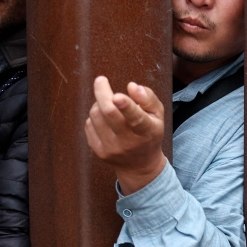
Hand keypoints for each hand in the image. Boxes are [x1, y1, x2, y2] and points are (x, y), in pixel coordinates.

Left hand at [85, 76, 165, 193]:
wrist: (140, 165)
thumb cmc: (149, 134)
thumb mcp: (158, 115)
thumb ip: (148, 98)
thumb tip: (132, 86)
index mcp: (147, 131)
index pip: (136, 118)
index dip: (126, 106)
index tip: (118, 96)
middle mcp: (128, 141)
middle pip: (109, 113)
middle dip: (102, 92)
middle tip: (101, 80)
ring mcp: (111, 148)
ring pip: (96, 115)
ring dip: (99, 104)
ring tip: (109, 105)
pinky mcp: (98, 151)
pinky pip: (89, 125)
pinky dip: (95, 117)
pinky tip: (105, 120)